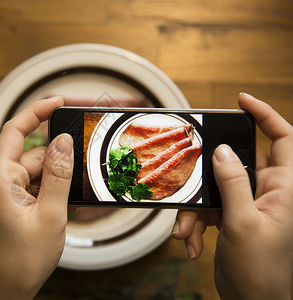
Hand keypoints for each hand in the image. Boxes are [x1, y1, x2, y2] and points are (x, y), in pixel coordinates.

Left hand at [0, 97, 73, 298]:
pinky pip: (29, 185)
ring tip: (66, 200)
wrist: (6, 290)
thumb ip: (59, 174)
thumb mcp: (51, 214)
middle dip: (55, 159)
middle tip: (80, 165)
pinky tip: (59, 204)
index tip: (58, 101)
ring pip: (32, 171)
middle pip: (29, 154)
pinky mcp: (5, 202)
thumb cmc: (23, 259)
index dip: (36, 112)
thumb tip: (64, 141)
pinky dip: (46, 189)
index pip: (14, 131)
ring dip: (53, 179)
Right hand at [171, 93, 292, 299]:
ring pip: (216, 189)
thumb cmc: (260, 269)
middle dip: (208, 177)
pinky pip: (209, 208)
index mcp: (284, 188)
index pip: (284, 139)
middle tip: (190, 179)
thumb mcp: (242, 222)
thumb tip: (224, 151)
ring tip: (186, 231)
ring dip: (196, 209)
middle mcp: (268, 192)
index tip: (242, 101)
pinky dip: (196, 224)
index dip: (266, 115)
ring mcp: (249, 204)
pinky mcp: (233, 217)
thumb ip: (233, 183)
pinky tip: (191, 244)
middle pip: (237, 165)